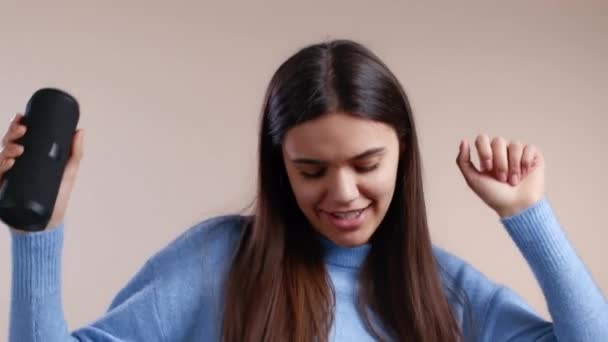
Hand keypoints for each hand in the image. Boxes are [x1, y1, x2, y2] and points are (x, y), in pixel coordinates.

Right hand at [1, 113, 84, 232]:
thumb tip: (80, 131)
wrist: (48, 224)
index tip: (21, 117)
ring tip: (19, 149)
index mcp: (27, 160)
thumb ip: (74, 154)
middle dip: (11, 134)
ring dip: (6, 149)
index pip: (17, 139)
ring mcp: (6, 179)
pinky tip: (8, 164)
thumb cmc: (56, 198)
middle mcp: (14, 167)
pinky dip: (0, 168)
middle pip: (6, 145)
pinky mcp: (1, 192)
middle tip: (22, 130)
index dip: (15, 126)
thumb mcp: (66, 173)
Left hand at [456, 134, 544, 217]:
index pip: (482, 139)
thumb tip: (463, 141)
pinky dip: (525, 163)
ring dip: (513, 166)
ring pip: (514, 145)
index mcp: (488, 155)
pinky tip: (525, 174)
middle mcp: (502, 151)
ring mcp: (518, 153)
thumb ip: (463, 161)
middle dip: (499, 162)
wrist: (516, 207)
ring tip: (513, 181)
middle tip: (501, 178)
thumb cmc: (494, 195)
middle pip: (498, 141)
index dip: (484, 151)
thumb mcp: (473, 179)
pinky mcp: (533, 156)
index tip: (487, 168)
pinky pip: (529, 148)